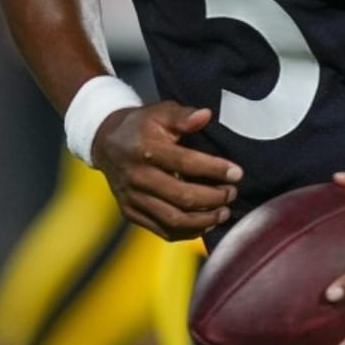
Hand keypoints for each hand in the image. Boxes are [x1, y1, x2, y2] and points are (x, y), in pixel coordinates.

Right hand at [91, 101, 241, 240]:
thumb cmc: (142, 125)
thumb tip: (206, 115)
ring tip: (224, 212)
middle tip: (232, 193)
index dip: (215, 170)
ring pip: (173, 219)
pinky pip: (162, 230)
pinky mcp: (130, 213)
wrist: (106, 142)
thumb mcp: (160, 112)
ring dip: (204, 220)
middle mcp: (137, 177)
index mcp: (146, 149)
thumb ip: (183, 115)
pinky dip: (187, 232)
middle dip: (214, 198)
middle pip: (182, 196)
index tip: (238, 173)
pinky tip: (205, 224)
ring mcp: (132, 198)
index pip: (186, 163)